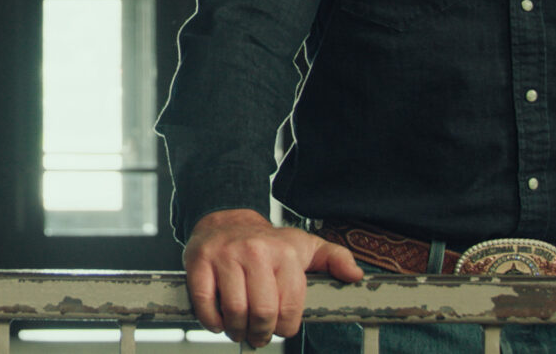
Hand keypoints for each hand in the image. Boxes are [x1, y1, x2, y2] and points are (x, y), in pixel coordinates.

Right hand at [182, 209, 363, 348]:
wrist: (224, 220)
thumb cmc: (267, 242)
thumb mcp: (304, 246)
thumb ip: (334, 258)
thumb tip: (355, 275)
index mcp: (283, 253)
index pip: (288, 308)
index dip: (284, 328)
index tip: (279, 328)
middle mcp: (255, 252)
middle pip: (261, 313)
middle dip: (260, 333)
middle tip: (257, 335)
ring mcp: (225, 256)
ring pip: (234, 311)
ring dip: (236, 330)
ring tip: (238, 329)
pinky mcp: (199, 261)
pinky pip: (204, 302)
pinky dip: (211, 321)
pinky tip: (219, 321)